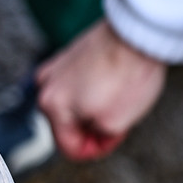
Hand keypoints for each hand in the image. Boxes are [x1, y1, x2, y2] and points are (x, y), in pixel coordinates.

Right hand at [36, 19, 166, 159]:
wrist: (137, 32)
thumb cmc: (127, 76)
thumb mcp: (117, 123)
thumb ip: (99, 138)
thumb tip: (94, 134)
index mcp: (51, 107)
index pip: (69, 147)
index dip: (96, 150)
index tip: (113, 139)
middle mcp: (44, 87)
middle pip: (67, 125)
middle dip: (92, 127)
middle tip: (119, 118)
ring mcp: (54, 68)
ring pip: (72, 104)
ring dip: (92, 108)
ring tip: (117, 97)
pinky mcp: (68, 54)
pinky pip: (77, 83)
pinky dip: (92, 88)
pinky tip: (112, 81)